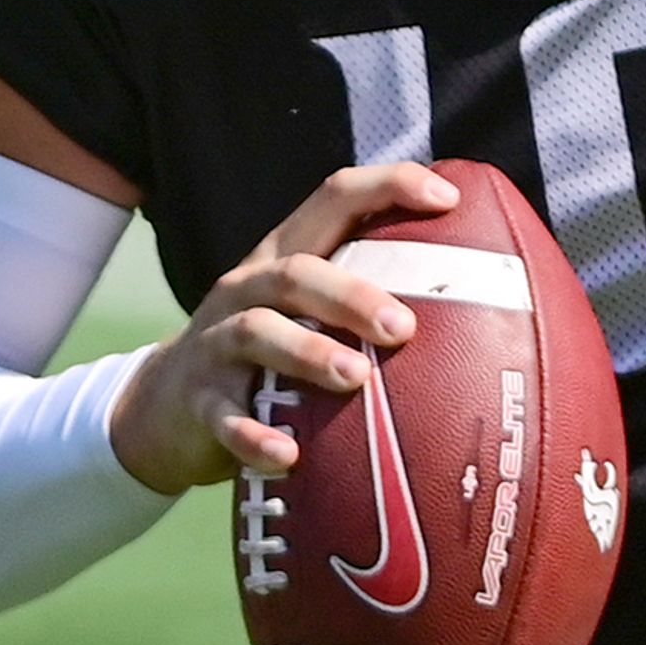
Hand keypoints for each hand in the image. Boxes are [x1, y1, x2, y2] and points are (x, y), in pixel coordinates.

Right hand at [107, 160, 458, 497]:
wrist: (163, 410)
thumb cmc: (267, 359)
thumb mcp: (306, 317)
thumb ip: (365, 306)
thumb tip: (482, 314)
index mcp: (284, 257)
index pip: (334, 199)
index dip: (388, 187)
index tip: (448, 199)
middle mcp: (247, 289)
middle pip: (295, 272)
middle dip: (352, 294)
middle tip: (404, 327)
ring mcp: (217, 344)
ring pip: (257, 331)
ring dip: (308, 353)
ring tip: (356, 378)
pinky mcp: (198, 401)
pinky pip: (224, 417)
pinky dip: (254, 436)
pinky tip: (289, 456)